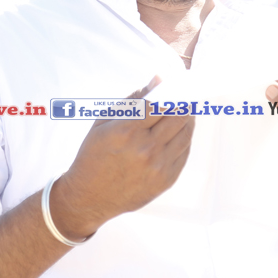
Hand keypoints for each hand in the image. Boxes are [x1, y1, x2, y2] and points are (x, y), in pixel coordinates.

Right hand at [52, 77, 194, 238]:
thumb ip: (131, 101)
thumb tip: (156, 80)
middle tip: (185, 96)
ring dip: (188, 119)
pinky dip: (185, 139)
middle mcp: (146, 148)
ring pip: (185, 134)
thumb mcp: (103, 123)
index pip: (160, 103)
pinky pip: (184, 153)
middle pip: (177, 116)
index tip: (175, 85)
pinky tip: (180, 132)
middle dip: (183, 103)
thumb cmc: (93, 157)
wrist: (89, 197)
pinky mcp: (166, 180)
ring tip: (185, 111)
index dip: (171, 91)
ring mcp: (158, 165)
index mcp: (127, 131)